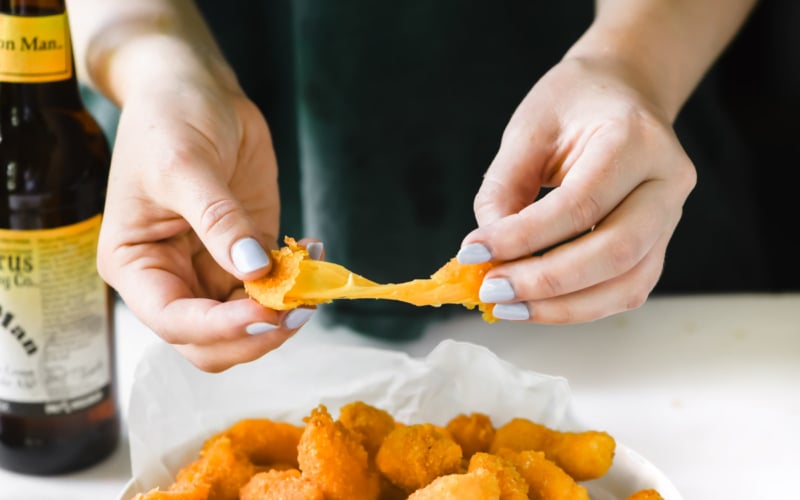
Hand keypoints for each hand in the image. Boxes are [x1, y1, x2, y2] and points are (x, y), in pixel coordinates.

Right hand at [96, 73, 315, 371]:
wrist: (195, 89)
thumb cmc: (170, 119)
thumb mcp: (185, 165)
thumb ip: (218, 220)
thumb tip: (253, 271)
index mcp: (136, 264)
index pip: (173, 321)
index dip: (219, 328)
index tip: (265, 311)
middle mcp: (171, 277)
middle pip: (211, 342)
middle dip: (255, 334)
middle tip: (298, 307)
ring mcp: (211, 269)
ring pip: (247, 325)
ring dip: (283, 315)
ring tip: (313, 283)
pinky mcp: (248, 255)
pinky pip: (273, 290)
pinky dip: (298, 285)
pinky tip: (315, 251)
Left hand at [458, 56, 696, 323]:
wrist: (621, 91)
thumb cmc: (573, 103)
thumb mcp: (528, 129)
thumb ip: (503, 188)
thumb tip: (485, 253)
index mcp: (637, 139)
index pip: (580, 203)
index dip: (523, 237)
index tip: (473, 253)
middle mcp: (667, 181)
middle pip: (615, 252)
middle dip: (545, 282)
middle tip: (490, 289)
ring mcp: (671, 217)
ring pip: (628, 284)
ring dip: (563, 307)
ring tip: (507, 306)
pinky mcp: (659, 244)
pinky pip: (627, 290)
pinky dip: (580, 307)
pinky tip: (536, 304)